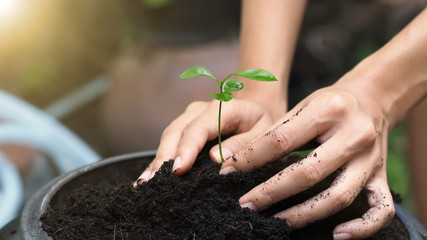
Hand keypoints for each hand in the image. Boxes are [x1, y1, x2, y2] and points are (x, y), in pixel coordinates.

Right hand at [136, 98, 284, 183]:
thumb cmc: (264, 123)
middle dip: (164, 158)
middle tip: (153, 183)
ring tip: (146, 184)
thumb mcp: (265, 132)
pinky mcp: (185, 127)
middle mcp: (201, 109)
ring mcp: (190, 117)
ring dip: (157, 160)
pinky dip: (159, 159)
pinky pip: (169, 142)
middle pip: (176, 132)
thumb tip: (217, 160)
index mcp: (224, 108)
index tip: (178, 170)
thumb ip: (244, 144)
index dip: (186, 149)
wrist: (258, 108)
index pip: (199, 128)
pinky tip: (148, 177)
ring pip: (168, 137)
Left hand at [221, 84, 394, 238]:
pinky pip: (381, 208)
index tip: (227, 173)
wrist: (372, 100)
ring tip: (276, 222)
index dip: (251, 159)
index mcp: (328, 110)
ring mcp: (371, 159)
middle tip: (246, 205)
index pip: (281, 140)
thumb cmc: (328, 105)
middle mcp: (353, 135)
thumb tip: (229, 159)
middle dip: (271, 192)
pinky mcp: (382, 176)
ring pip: (339, 195)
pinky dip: (362, 227)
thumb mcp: (300, 107)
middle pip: (308, 172)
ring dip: (304, 214)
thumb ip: (270, 133)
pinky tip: (338, 235)